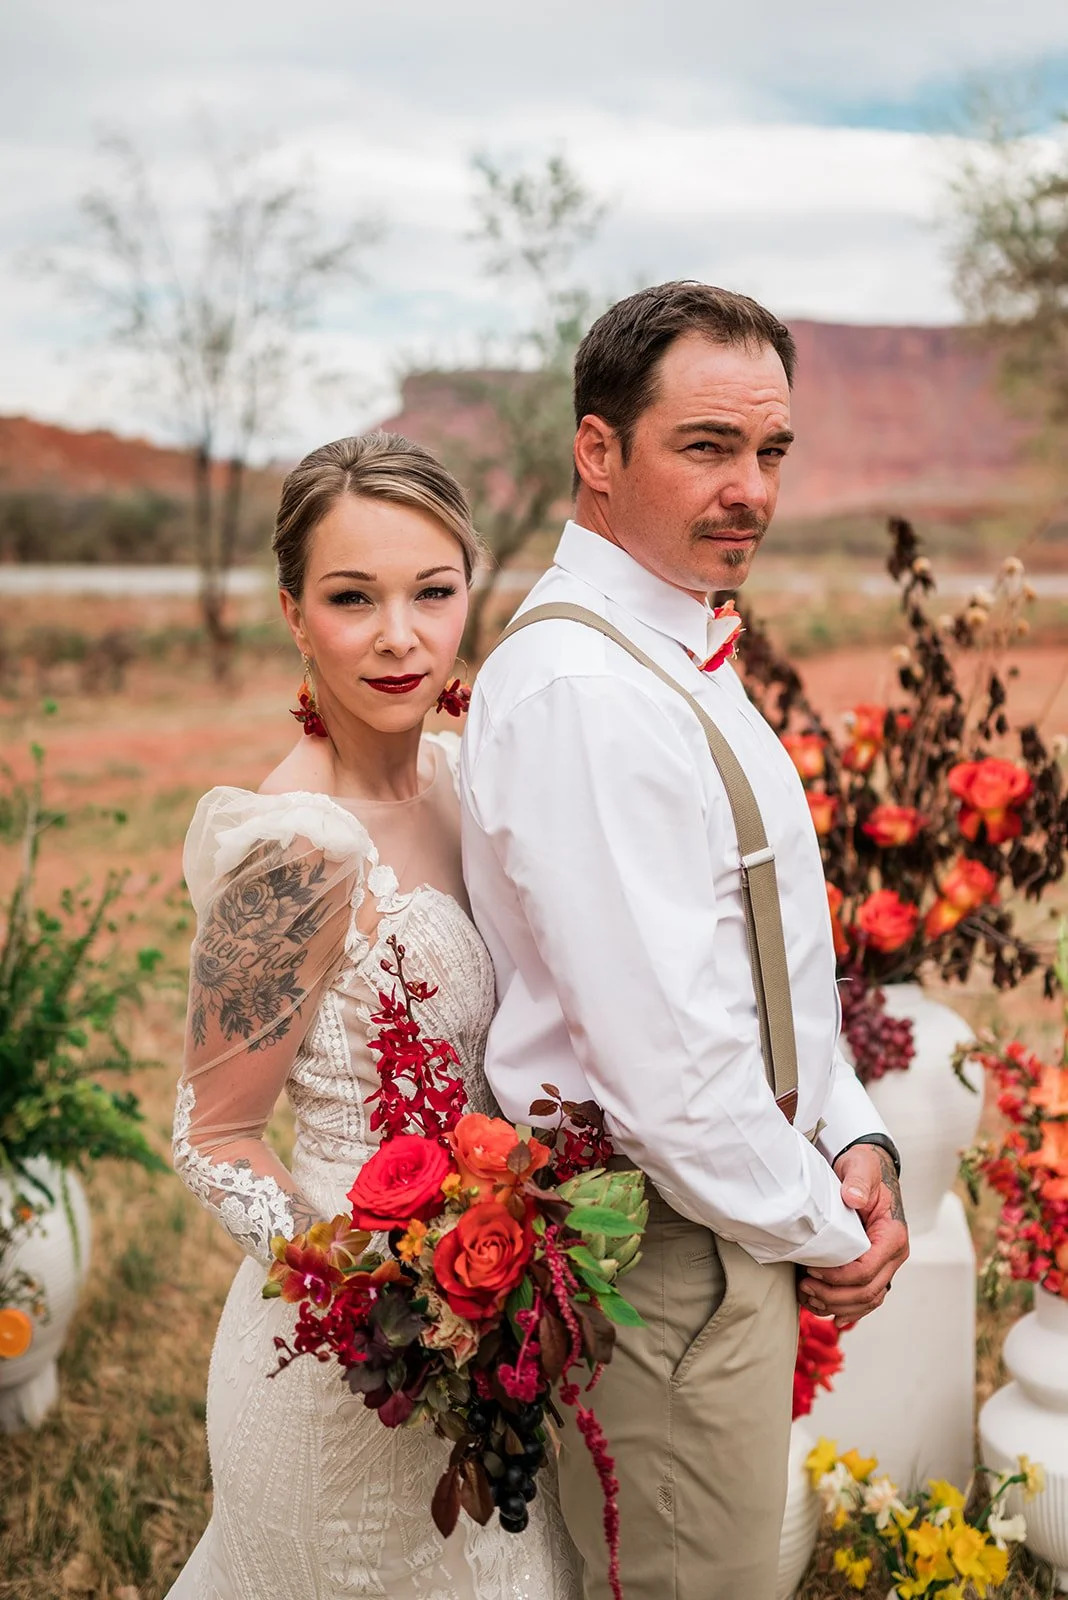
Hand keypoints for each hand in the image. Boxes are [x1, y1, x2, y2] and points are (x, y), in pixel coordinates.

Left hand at [797, 1145, 908, 1326]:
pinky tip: (826, 1311)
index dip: (838, 1276)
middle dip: (834, 1296)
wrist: (869, 1172)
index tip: (811, 1269)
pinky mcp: (874, 1268)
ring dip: (838, 1306)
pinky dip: (846, 1308)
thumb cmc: (865, 1169)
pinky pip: (865, 1298)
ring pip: (867, 1301)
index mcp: (893, 1235)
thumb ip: (858, 1182)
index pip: (867, 1269)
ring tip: (809, 1298)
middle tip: (805, 1287)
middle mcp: (893, 1255)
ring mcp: (885, 1265)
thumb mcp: (861, 1168)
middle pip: (867, 1292)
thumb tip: (853, 1198)